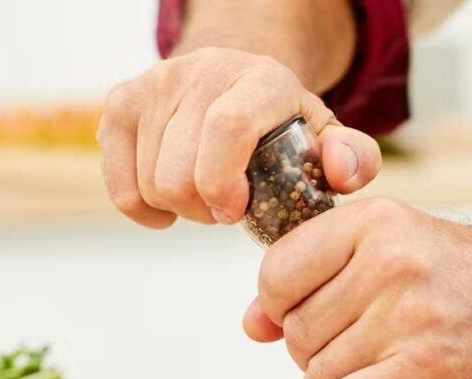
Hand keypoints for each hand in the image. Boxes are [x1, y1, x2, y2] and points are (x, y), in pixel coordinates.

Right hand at [97, 47, 381, 227]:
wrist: (233, 81)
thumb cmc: (282, 124)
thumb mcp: (325, 137)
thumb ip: (352, 157)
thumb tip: (342, 172)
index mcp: (261, 79)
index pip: (227, 126)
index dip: (223, 181)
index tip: (235, 213)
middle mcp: (202, 72)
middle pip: (179, 171)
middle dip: (204, 209)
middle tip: (227, 208)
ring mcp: (155, 84)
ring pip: (149, 182)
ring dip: (179, 208)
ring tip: (206, 196)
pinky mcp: (121, 103)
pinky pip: (119, 184)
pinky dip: (143, 208)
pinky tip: (168, 203)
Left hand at [244, 199, 471, 378]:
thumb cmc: (460, 276)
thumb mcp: (387, 250)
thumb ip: (312, 278)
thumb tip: (252, 325)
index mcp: (374, 222)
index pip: (276, 274)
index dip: (282, 305)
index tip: (311, 311)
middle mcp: (391, 263)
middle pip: (296, 332)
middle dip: (317, 349)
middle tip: (365, 342)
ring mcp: (410, 317)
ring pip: (317, 374)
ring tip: (382, 365)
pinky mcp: (426, 370)